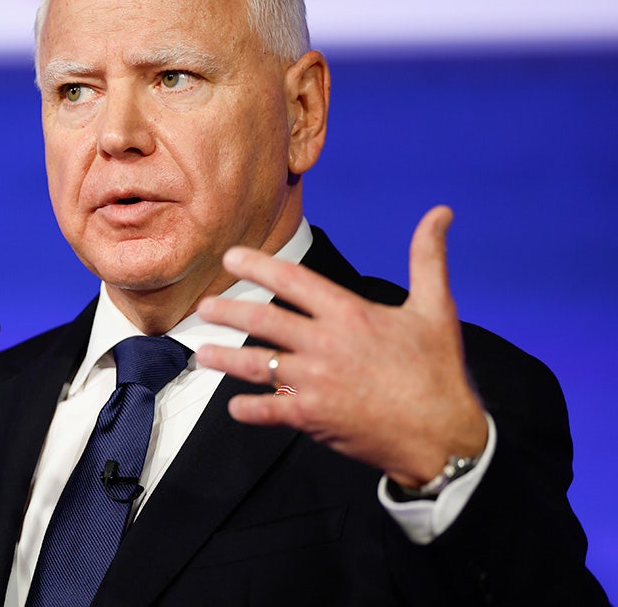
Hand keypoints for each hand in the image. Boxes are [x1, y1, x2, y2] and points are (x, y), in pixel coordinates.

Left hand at [196, 207, 487, 487]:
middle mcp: (326, 344)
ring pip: (256, 364)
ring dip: (224, 358)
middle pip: (263, 319)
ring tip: (202, 354)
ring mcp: (315, 382)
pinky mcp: (313, 417)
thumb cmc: (438, 371)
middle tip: (204, 307)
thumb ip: (428, 258)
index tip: (230, 257)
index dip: (258, 265)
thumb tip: (440, 212)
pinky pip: (268, 410)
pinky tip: (235, 405)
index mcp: (350, 314)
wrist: (444, 436)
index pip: (293, 279)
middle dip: (228, 310)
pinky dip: (248, 408)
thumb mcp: (436, 308)